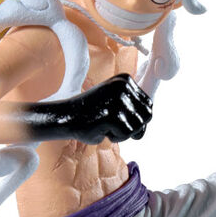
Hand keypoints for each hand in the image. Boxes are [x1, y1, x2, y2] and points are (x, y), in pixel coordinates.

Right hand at [25, 74, 153, 143]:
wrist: (67, 117)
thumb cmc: (91, 115)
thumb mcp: (115, 106)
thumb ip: (134, 112)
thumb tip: (143, 129)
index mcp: (125, 80)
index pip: (148, 105)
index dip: (137, 118)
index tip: (120, 119)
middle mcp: (124, 86)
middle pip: (148, 115)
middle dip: (134, 126)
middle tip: (115, 126)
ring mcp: (119, 99)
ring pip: (138, 126)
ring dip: (124, 133)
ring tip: (107, 126)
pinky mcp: (113, 114)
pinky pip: (127, 134)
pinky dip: (116, 137)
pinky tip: (102, 129)